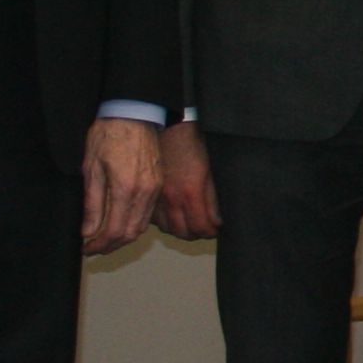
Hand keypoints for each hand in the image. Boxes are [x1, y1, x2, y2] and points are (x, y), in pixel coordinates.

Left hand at [81, 117, 161, 255]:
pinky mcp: (158, 184)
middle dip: (111, 246)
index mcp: (126, 188)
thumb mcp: (91, 167)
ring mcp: (155, 188)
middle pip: (130, 233)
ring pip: (141, 225)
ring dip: (123, 237)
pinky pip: (148, 213)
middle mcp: (145, 192)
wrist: (134, 113)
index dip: (98, 244)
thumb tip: (88, 231)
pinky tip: (120, 222)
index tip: (85, 248)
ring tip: (104, 239)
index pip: (113, 230)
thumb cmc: (109, 135)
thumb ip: (92, 203)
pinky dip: (134, 224)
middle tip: (93, 248)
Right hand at [157, 121, 218, 239]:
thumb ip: (212, 199)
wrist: (168, 128)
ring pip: (167, 229)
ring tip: (189, 222)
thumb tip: (217, 221)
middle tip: (204, 227)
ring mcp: (156, 198)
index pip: (201, 228)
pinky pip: (153, 218)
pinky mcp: (146, 194)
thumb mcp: (210, 171)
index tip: (215, 229)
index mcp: (190, 193)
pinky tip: (172, 213)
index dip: (210, 232)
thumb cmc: (192, 144)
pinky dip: (164, 221)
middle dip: (196, 233)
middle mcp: (171, 200)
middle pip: (183, 233)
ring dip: (179, 229)